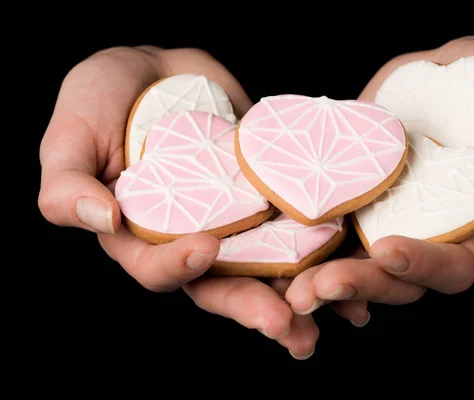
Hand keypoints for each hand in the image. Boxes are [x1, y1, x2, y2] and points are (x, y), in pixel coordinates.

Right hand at [38, 46, 367, 358]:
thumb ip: (70, 187)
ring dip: (305, 292)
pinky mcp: (267, 195)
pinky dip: (326, 245)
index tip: (204, 247)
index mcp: (141, 239)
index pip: (158, 268)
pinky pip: (296, 224)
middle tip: (290, 328)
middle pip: (223, 285)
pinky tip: (358, 259)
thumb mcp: (69, 139)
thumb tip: (102, 221)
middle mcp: (192, 238)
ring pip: (269, 266)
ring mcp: (234, 219)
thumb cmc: (100, 103)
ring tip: (343, 310)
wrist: (155, 72)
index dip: (178, 265)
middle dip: (256, 308)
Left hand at [285, 36, 473, 310]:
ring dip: (321, 282)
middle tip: (315, 289)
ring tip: (291, 289)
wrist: (437, 73)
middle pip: (396, 280)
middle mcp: (427, 235)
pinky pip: (325, 235)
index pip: (455, 265)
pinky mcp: (352, 204)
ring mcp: (386, 223)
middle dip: (358, 286)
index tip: (389, 251)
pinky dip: (300, 252)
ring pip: (355, 266)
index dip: (424, 266)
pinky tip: (277, 259)